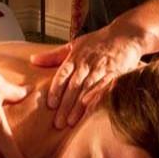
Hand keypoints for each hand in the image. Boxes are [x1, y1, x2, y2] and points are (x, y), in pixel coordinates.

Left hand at [30, 23, 144, 128]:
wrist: (125, 35)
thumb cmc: (98, 41)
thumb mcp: (74, 45)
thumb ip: (54, 56)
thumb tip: (33, 60)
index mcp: (75, 58)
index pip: (62, 75)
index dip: (56, 90)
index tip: (51, 104)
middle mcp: (86, 64)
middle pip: (73, 87)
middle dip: (65, 105)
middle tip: (58, 123)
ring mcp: (100, 70)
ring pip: (87, 90)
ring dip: (78, 107)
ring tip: (70, 122)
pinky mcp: (114, 74)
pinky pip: (103, 88)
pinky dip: (96, 99)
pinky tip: (90, 110)